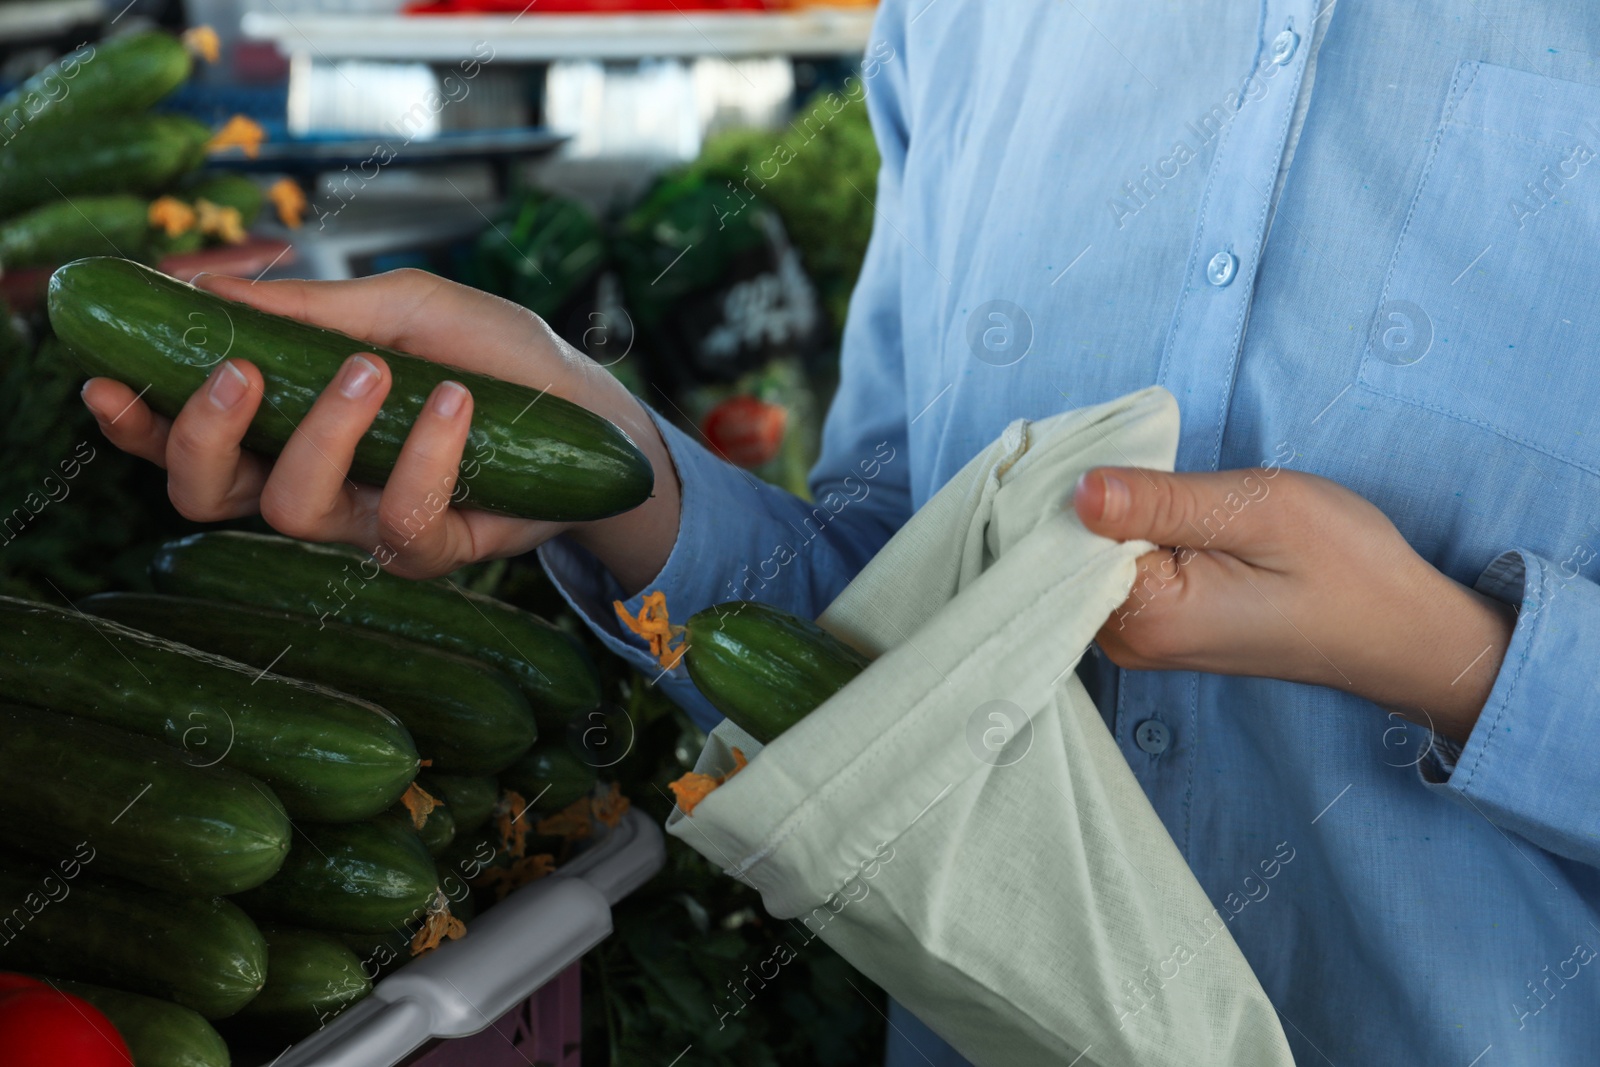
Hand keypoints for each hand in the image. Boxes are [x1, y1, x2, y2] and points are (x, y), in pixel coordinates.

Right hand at [80, 269, 678, 592]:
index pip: (189, 438)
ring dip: (322, 431)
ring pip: (290, 509)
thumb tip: (209, 296)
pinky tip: (458, 401)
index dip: (138, 421)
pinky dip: (425, 452)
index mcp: (290, 421)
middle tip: (239, 372)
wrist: (597, 411)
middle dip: (201, 435)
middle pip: (208, 493)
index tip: (104, 380)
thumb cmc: (498, 356)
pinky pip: (398, 518)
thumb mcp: (406, 308)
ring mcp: (366, 522)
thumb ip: (315, 313)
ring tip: (376, 369)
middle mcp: (314, 479)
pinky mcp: (427, 551)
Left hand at [1072, 465, 1516, 740]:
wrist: (1398, 629)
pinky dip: (1120, 536)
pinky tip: (1151, 508)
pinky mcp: (1155, 628)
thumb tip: (1079, 489)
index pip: (1058, 543)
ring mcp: (1138, 640)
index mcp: (1146, 617)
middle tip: (1123, 451)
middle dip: (1080, 499)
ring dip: (1103, 516)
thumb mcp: (1258, 510)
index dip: (1066, 486)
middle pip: (1062, 555)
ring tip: (1145, 475)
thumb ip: (1162, 500)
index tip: (1092, 446)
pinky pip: (1110, 573)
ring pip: (1084, 562)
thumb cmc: (1345, 568)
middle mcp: (1128, 642)